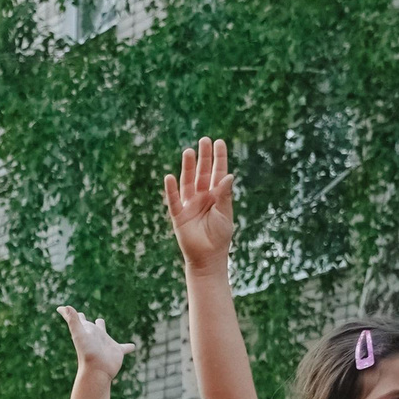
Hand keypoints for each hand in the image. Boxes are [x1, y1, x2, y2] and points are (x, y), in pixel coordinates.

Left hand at [58, 306, 136, 380]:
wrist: (97, 371)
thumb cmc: (87, 352)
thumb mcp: (79, 334)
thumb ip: (72, 320)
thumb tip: (63, 306)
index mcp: (88, 331)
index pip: (80, 320)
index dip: (74, 314)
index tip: (65, 308)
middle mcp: (96, 337)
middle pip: (92, 326)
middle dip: (87, 321)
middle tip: (81, 315)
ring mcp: (106, 344)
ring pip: (105, 335)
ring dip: (103, 328)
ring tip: (101, 322)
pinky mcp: (117, 352)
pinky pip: (124, 348)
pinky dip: (129, 347)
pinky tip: (133, 346)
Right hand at [165, 138, 235, 271]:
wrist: (208, 258)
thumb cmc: (219, 237)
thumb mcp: (225, 214)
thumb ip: (225, 194)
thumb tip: (229, 175)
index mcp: (217, 196)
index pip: (218, 172)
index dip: (219, 158)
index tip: (219, 142)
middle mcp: (203, 197)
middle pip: (203, 173)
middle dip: (203, 157)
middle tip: (204, 140)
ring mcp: (190, 205)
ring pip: (188, 182)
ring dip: (188, 167)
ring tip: (188, 152)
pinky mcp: (179, 216)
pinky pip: (173, 200)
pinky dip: (171, 190)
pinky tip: (169, 177)